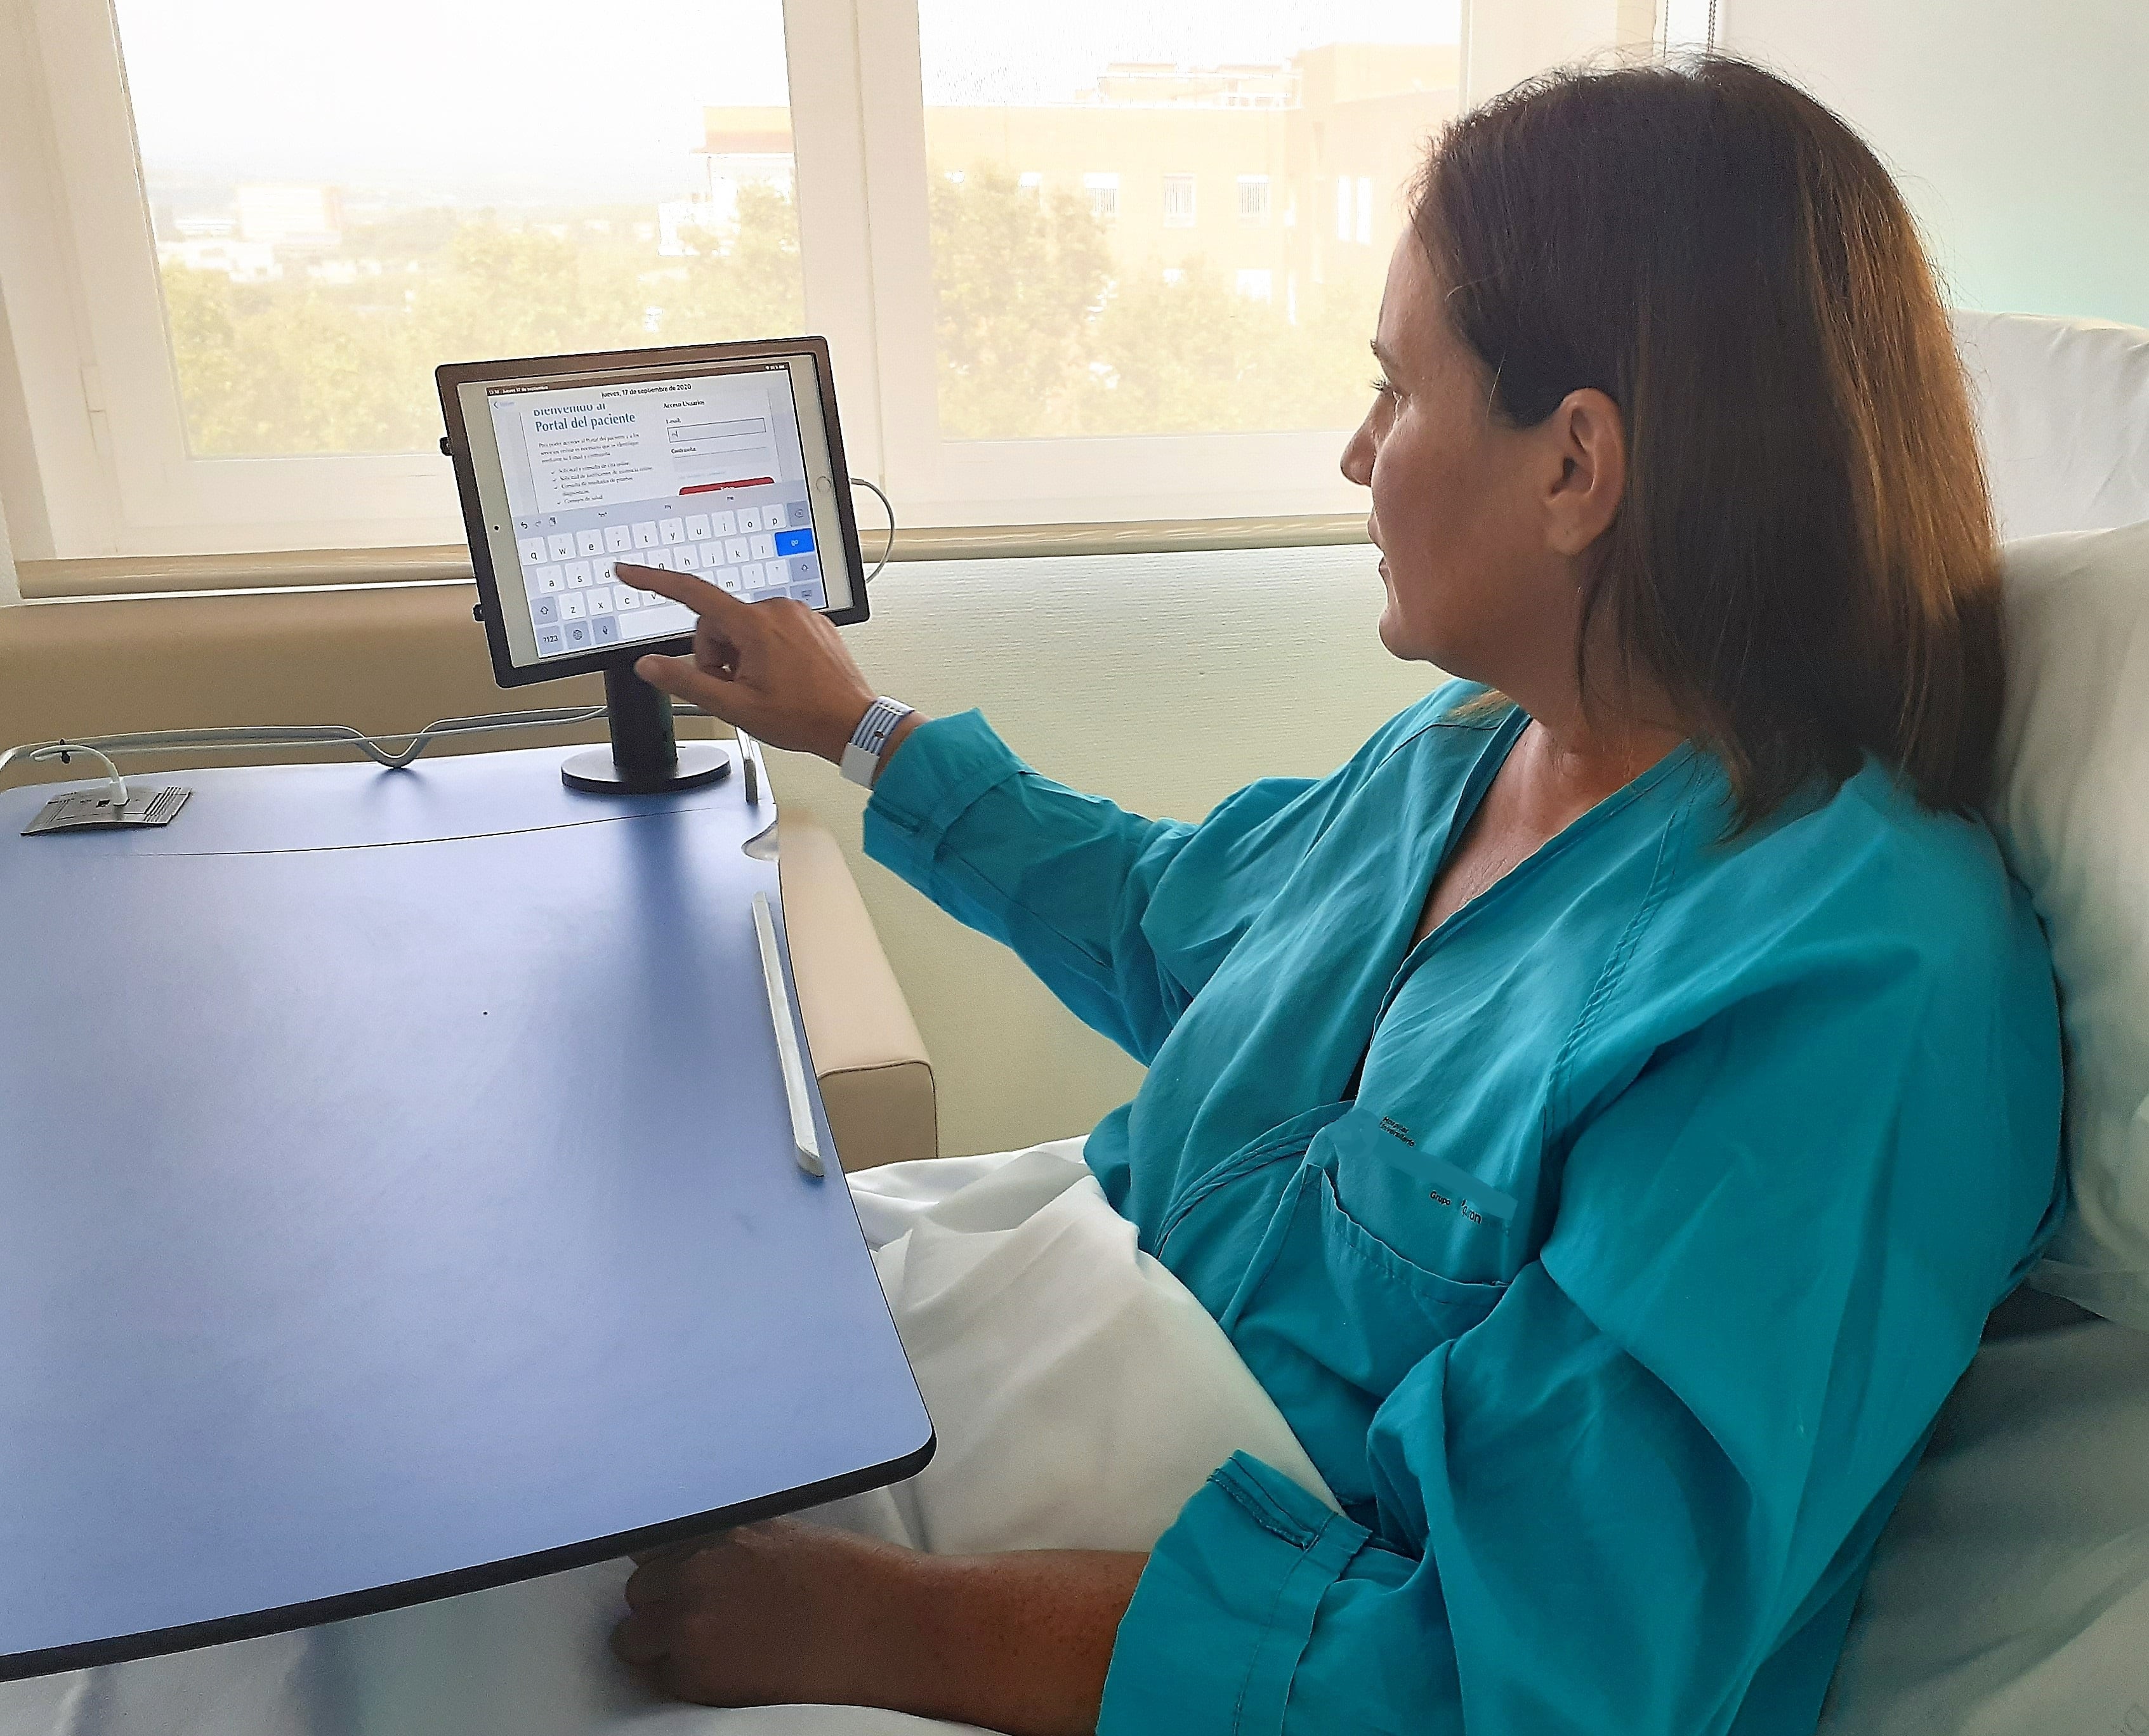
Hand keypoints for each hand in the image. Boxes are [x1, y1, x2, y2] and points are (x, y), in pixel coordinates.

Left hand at [611, 1517, 1146, 1735]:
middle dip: (660, 1601)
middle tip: (695, 1614)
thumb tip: (703, 1554)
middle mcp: (700, 1571)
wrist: (889, 1627)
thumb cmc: (855, 1579)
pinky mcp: (700, 1675)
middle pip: (639, 1588)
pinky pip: (661, 1678)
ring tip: (701, 1647)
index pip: (651, 1540)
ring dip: (657, 1641)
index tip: (673, 1573)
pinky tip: (718, 1671)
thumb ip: (735, 1542)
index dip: (666, 1561)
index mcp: (723, 1530)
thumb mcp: (786, 1536)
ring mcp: (694, 1624)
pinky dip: (679, 1677)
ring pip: (632, 1637)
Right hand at [620, 562, 891, 763]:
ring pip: (745, 627)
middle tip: (734, 687)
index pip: (691, 593)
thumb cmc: (802, 716)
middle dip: (716, 654)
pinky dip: (766, 651)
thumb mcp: (734, 706)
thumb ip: (686, 682)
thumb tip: (649, 665)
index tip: (630, 573)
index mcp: (754, 624)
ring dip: (741, 655)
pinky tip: (781, 678)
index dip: (654, 581)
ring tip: (762, 686)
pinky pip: (772, 629)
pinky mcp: (811, 622)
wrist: (852, 723)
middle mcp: (776, 609)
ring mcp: (797, 614)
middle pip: (718, 621)